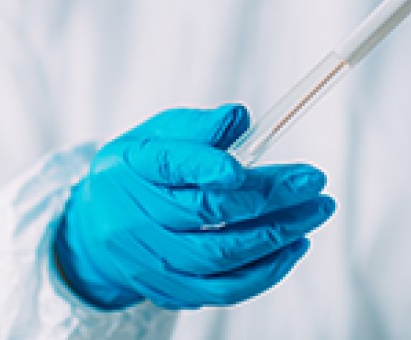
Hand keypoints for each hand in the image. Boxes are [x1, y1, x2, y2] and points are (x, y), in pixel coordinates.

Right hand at [53, 104, 334, 310]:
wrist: (95, 231)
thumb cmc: (138, 172)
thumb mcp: (156, 135)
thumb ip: (198, 127)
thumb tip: (239, 117)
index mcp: (134, 168)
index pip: (171, 167)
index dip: (207, 166)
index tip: (246, 165)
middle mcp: (138, 220)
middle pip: (209, 214)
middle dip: (269, 198)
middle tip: (314, 182)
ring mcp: (154, 262)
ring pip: (221, 257)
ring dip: (276, 236)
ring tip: (314, 213)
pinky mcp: (171, 292)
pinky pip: (224, 290)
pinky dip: (264, 272)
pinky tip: (292, 247)